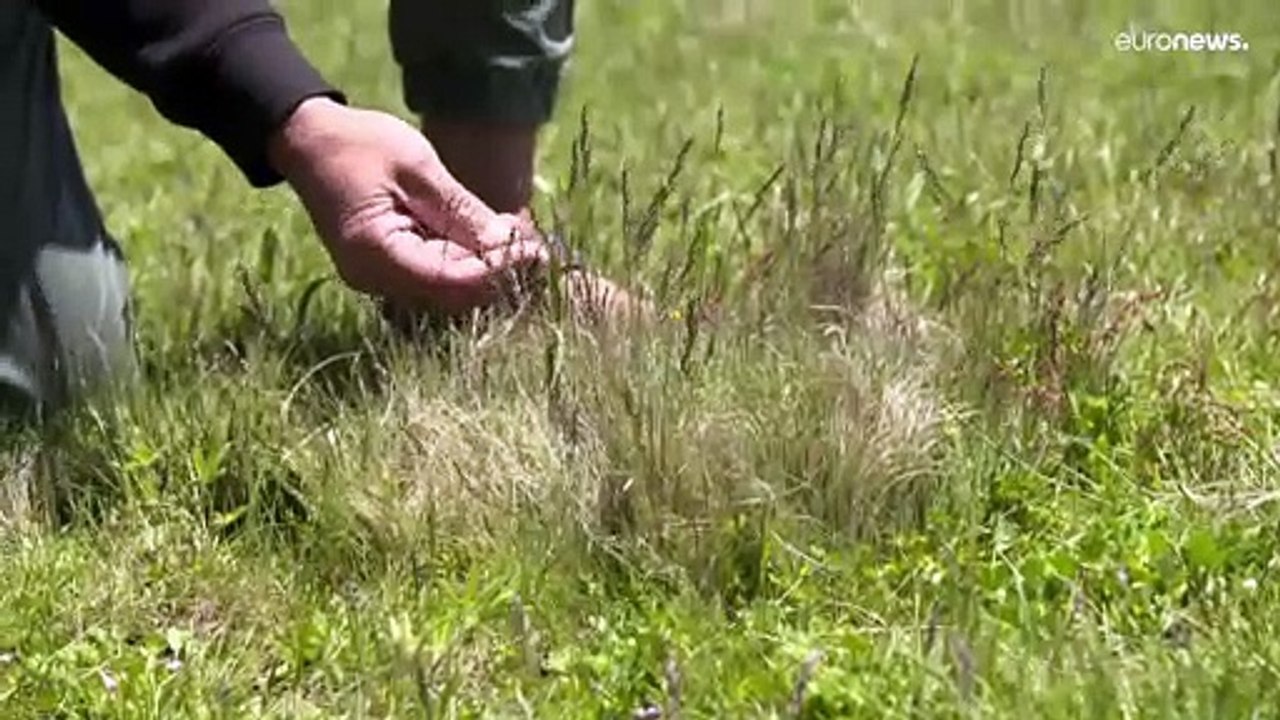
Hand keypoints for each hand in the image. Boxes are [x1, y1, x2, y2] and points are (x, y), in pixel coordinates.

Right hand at [266, 98, 547, 316]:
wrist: (308, 141)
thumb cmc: (360, 144)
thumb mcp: (417, 168)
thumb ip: (461, 210)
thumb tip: (509, 245)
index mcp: (376, 253)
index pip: (449, 281)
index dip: (498, 271)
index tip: (536, 252)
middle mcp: (375, 278)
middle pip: (451, 295)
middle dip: (498, 275)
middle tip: (540, 249)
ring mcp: (379, 278)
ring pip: (447, 291)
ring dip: (487, 271)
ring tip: (524, 243)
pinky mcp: (388, 269)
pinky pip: (435, 277)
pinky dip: (467, 262)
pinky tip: (493, 241)